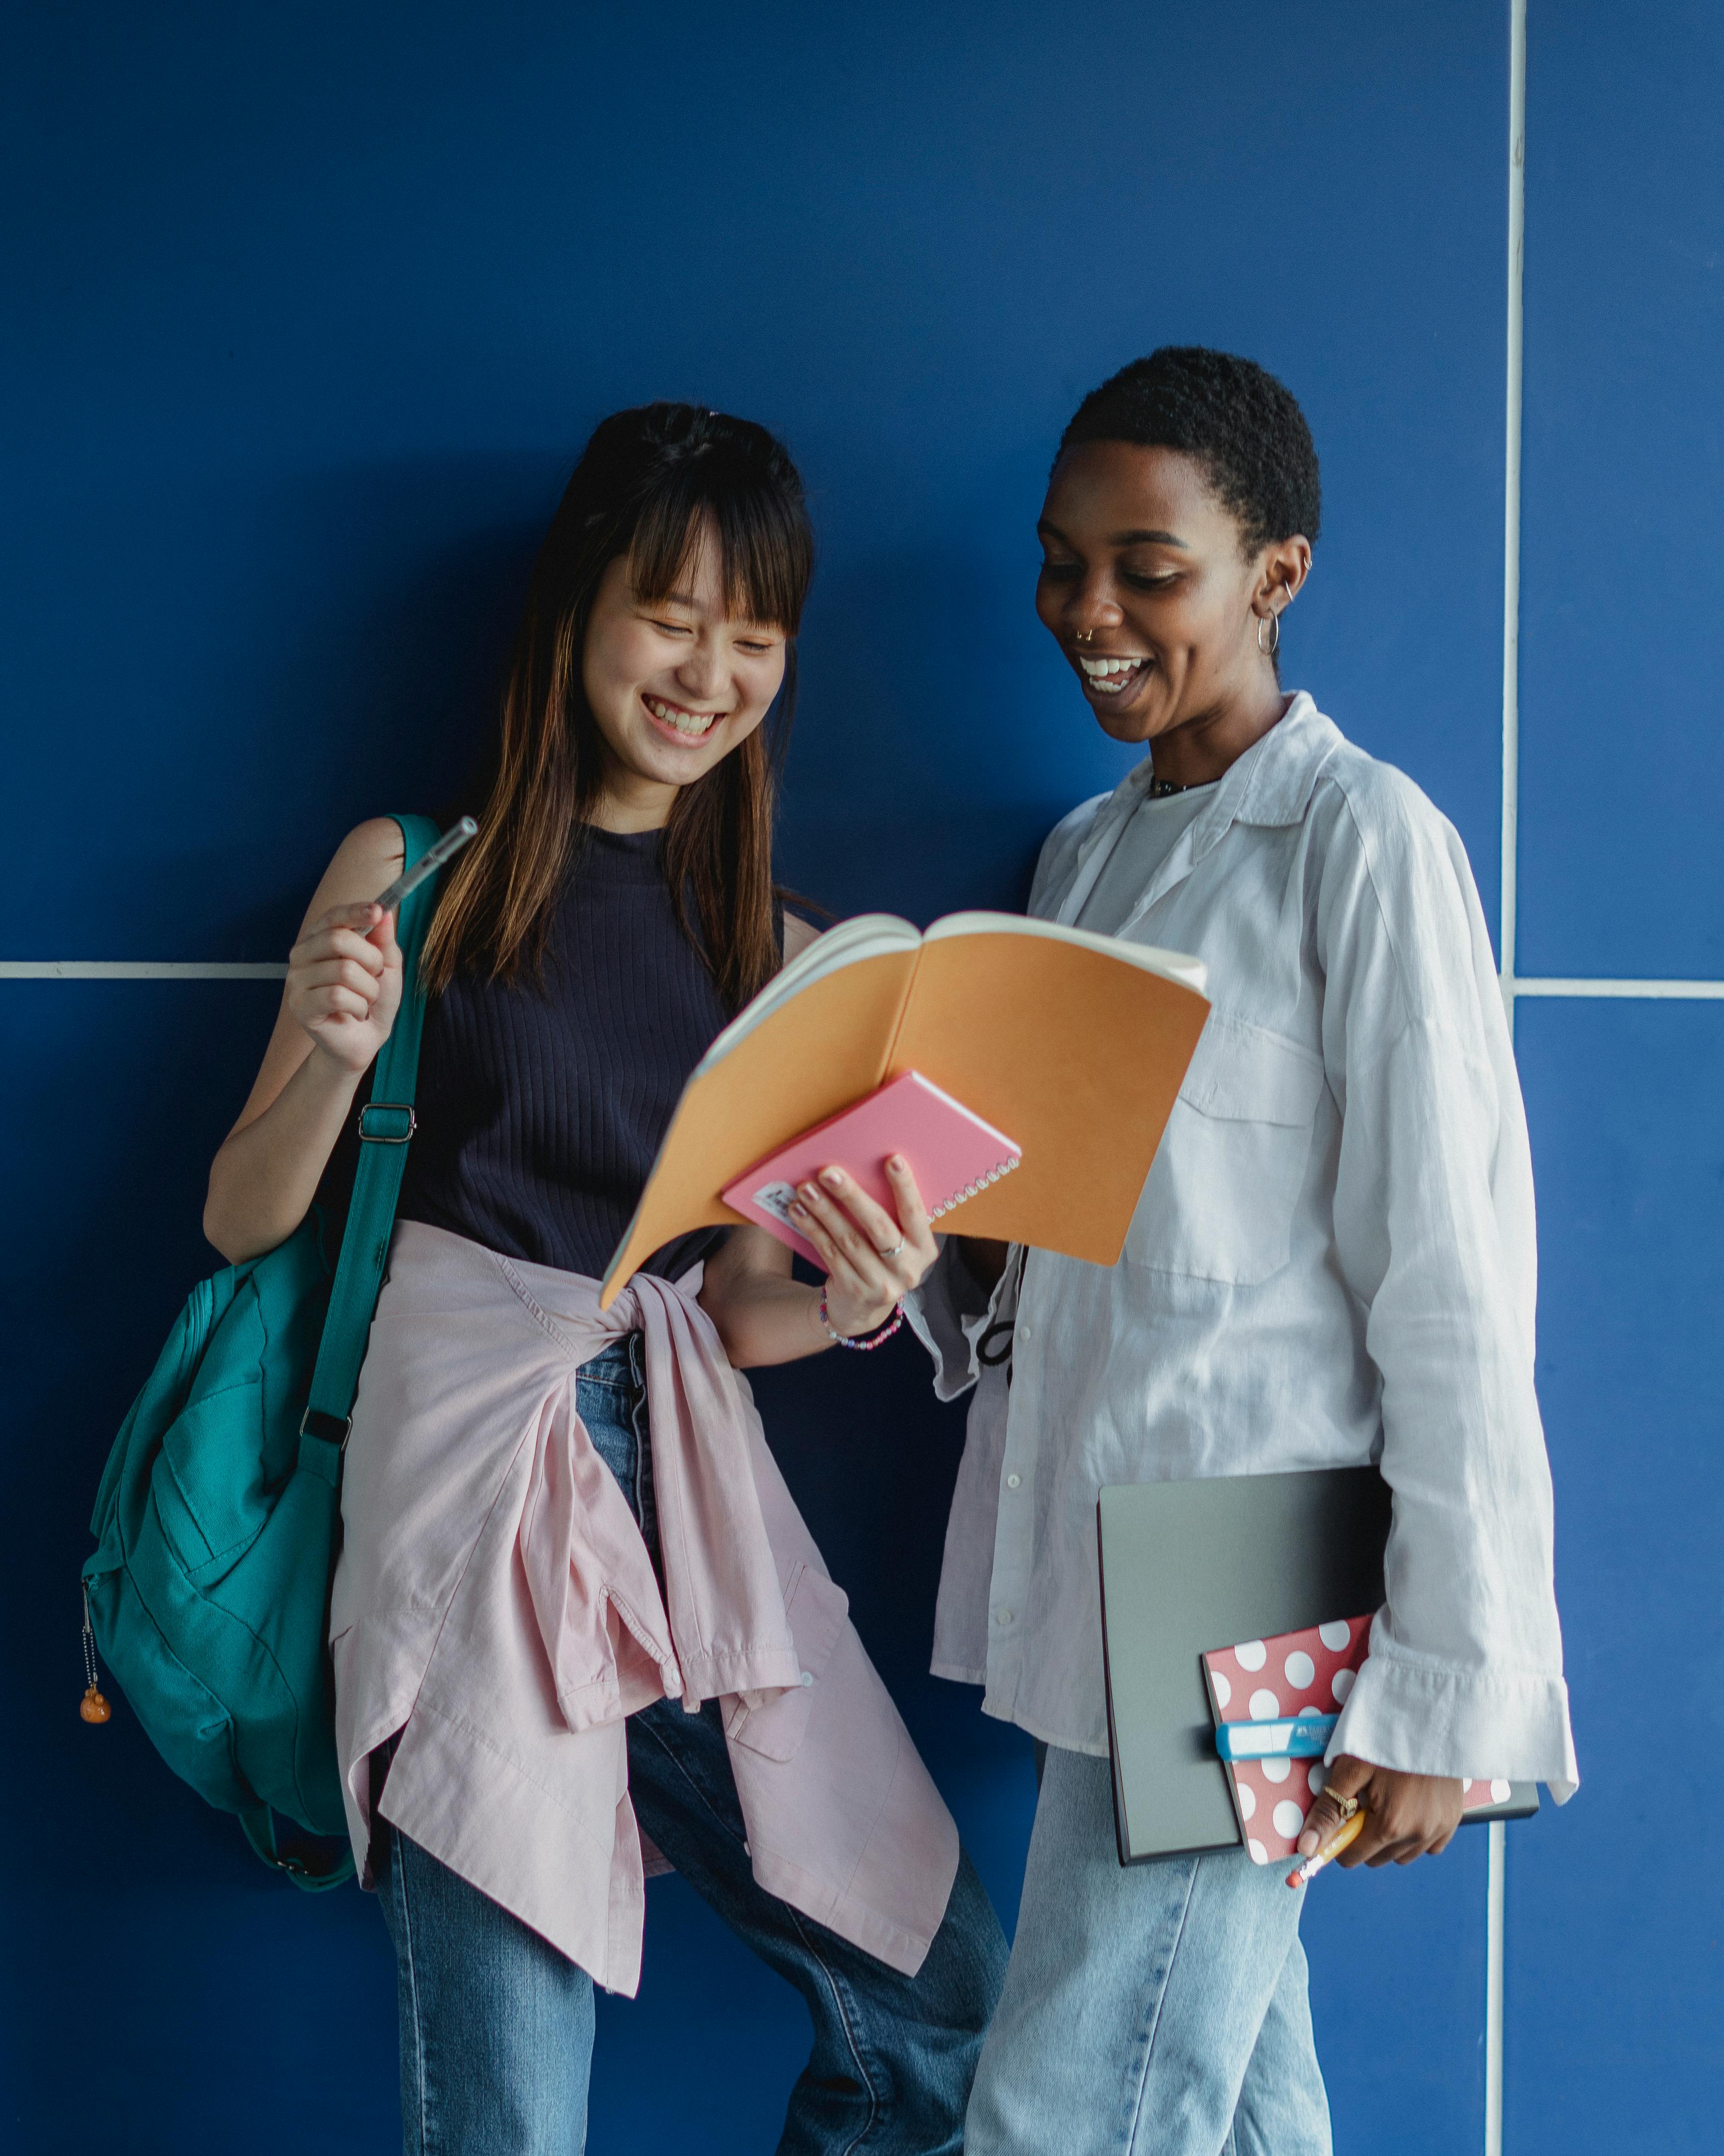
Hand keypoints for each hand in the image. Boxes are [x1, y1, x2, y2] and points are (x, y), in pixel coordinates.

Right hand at [285, 901, 401, 1073]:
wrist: (365, 1039)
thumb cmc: (372, 999)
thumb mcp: (386, 966)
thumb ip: (383, 939)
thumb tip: (383, 912)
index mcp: (319, 939)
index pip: (333, 916)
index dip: (355, 911)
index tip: (378, 911)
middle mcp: (301, 955)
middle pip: (338, 940)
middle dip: (371, 960)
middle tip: (375, 976)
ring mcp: (296, 981)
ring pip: (343, 971)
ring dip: (368, 989)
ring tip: (365, 1000)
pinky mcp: (299, 1006)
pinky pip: (337, 996)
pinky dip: (358, 1006)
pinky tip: (356, 1012)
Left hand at [788, 1156, 938, 1340]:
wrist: (862, 1308)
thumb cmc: (880, 1259)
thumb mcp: (896, 1241)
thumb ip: (890, 1214)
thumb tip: (860, 1169)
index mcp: (924, 1249)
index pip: (915, 1214)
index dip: (906, 1187)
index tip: (893, 1159)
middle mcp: (907, 1269)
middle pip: (878, 1227)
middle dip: (852, 1196)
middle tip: (829, 1172)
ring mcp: (881, 1284)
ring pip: (849, 1240)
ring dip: (824, 1211)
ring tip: (806, 1189)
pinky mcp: (854, 1290)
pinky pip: (830, 1253)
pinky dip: (813, 1229)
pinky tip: (799, 1211)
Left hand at [1296, 1754, 1463, 1867]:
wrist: (1428, 1715)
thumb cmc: (1384, 1738)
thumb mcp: (1349, 1769)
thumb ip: (1328, 1811)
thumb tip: (1306, 1849)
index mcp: (1390, 1825)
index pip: (1354, 1857)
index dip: (1340, 1840)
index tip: (1340, 1818)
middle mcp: (1418, 1835)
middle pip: (1378, 1858)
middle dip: (1364, 1838)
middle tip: (1364, 1803)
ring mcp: (1439, 1830)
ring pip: (1403, 1855)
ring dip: (1390, 1839)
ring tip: (1386, 1802)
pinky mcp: (1453, 1821)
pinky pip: (1429, 1846)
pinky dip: (1415, 1836)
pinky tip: (1408, 1808)